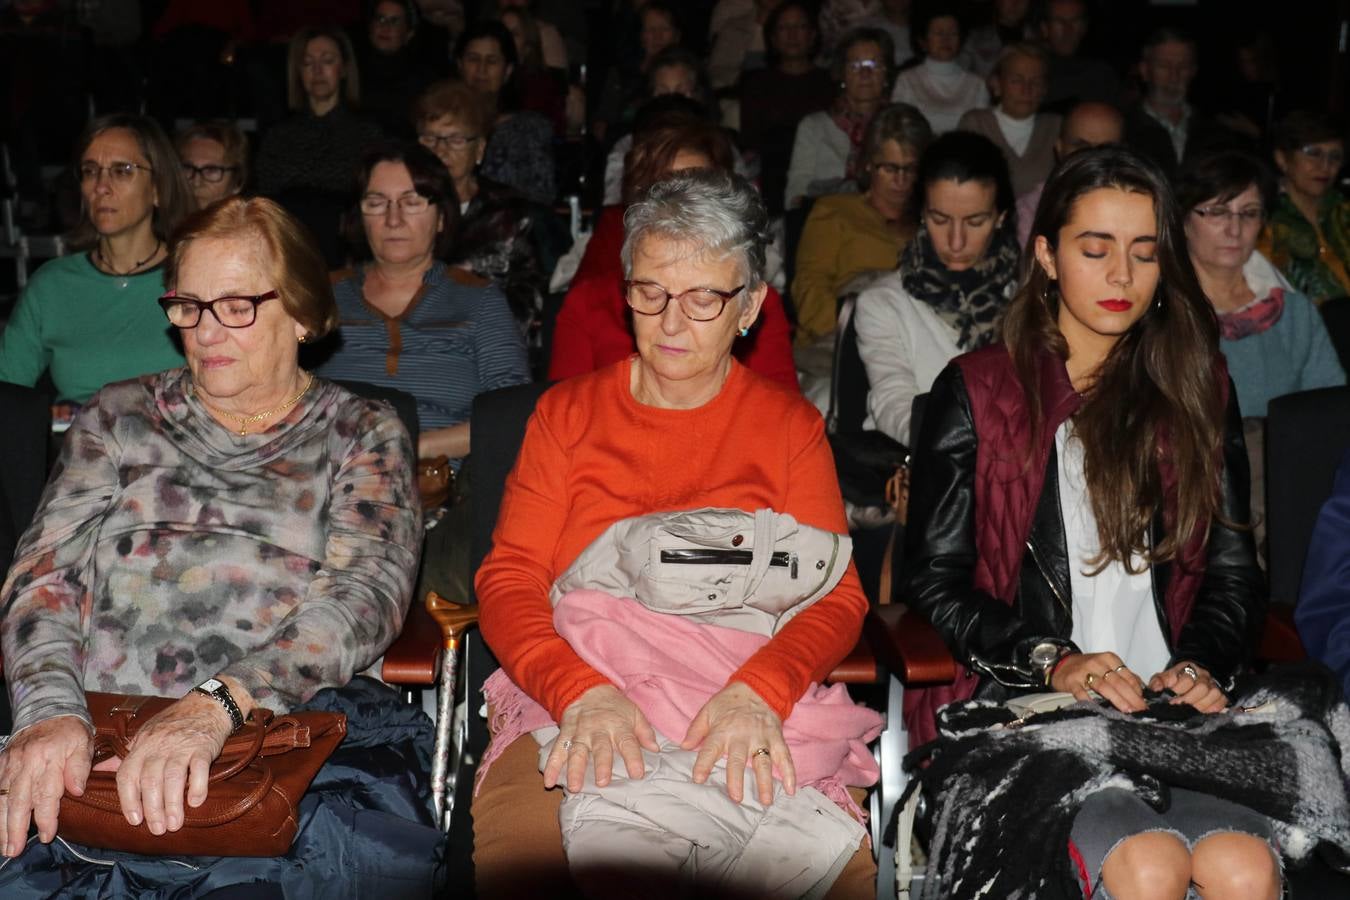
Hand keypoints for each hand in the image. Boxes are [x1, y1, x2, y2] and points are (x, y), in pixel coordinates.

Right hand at [0, 716, 92, 856]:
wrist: (48, 710)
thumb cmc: (70, 732)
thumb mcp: (84, 743)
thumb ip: (80, 767)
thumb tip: (77, 790)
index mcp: (49, 758)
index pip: (46, 794)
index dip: (46, 817)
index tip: (47, 835)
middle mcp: (26, 762)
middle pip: (19, 800)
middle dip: (15, 828)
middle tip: (14, 850)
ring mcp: (11, 763)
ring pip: (3, 797)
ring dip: (1, 823)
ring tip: (3, 845)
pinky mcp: (2, 763)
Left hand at [114, 693, 234, 834]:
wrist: (207, 704)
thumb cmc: (174, 722)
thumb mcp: (145, 734)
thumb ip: (125, 756)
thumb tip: (99, 770)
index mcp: (142, 745)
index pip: (127, 775)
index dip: (128, 799)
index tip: (135, 820)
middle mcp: (159, 746)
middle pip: (150, 780)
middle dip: (152, 808)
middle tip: (158, 829)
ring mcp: (182, 745)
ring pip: (172, 777)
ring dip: (172, 804)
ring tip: (175, 824)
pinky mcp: (204, 745)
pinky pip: (199, 767)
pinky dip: (197, 786)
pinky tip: (196, 802)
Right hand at [543, 684, 658, 792]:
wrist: (587, 689)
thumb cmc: (615, 706)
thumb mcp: (634, 713)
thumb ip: (645, 731)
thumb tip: (655, 749)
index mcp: (618, 725)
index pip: (628, 742)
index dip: (633, 758)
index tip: (637, 774)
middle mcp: (598, 730)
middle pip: (600, 748)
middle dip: (601, 765)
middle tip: (602, 783)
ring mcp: (579, 733)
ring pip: (576, 752)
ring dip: (574, 770)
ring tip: (574, 787)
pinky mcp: (565, 734)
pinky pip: (557, 751)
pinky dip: (552, 766)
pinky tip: (548, 781)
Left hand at [681, 682, 795, 805]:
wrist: (757, 687)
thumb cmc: (729, 702)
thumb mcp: (708, 710)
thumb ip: (696, 729)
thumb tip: (683, 746)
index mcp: (722, 730)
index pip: (710, 749)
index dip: (703, 764)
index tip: (698, 779)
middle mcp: (742, 736)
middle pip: (739, 760)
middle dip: (737, 779)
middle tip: (736, 798)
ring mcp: (761, 738)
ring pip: (764, 762)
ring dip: (765, 782)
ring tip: (765, 801)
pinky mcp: (776, 739)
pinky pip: (784, 757)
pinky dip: (789, 773)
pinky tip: (791, 790)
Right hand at [1050, 652, 1146, 712]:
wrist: (1061, 664)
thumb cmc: (1088, 668)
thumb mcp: (1107, 665)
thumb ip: (1124, 675)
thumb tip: (1142, 690)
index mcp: (1109, 659)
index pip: (1127, 675)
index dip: (1137, 690)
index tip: (1144, 703)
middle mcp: (1097, 663)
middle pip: (1117, 682)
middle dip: (1131, 697)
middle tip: (1140, 710)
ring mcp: (1083, 672)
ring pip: (1103, 686)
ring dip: (1117, 699)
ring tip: (1127, 710)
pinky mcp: (1071, 681)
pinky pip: (1081, 692)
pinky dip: (1090, 700)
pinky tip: (1098, 708)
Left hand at [1149, 661, 1226, 712]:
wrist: (1192, 676)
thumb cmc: (1175, 679)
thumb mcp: (1163, 678)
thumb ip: (1158, 682)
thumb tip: (1155, 689)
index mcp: (1187, 668)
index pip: (1187, 679)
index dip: (1179, 691)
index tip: (1171, 701)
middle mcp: (1203, 674)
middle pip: (1202, 687)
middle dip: (1189, 700)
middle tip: (1180, 708)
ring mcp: (1214, 683)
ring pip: (1214, 694)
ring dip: (1202, 705)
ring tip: (1191, 711)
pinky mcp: (1222, 692)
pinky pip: (1222, 701)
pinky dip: (1213, 708)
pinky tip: (1203, 712)